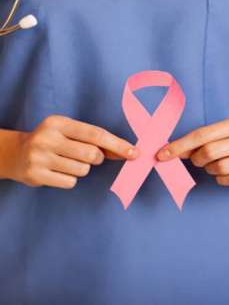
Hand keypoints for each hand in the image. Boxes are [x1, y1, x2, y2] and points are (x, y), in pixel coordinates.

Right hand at [7, 115, 137, 188]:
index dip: (117, 144)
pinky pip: (70, 182)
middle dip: (97, 158)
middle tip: (87, 156)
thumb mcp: (70, 133)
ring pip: (82, 170)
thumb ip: (96, 140)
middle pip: (92, 154)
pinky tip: (58, 171)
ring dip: (82, 169)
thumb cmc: (54, 141)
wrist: (16, 154)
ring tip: (66, 162)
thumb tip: (127, 151)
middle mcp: (47, 138)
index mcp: (58, 123)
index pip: (96, 134)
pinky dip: (70, 179)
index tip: (134, 153)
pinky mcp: (36, 175)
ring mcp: (40, 157)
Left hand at [156, 115, 228, 185]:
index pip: (203, 134)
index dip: (180, 145)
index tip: (162, 154)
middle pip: (209, 151)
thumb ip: (205, 139)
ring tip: (216, 166)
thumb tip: (172, 150)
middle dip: (197, 159)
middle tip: (198, 161)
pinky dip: (222, 179)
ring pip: (220, 167)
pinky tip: (226, 174)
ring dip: (210, 170)